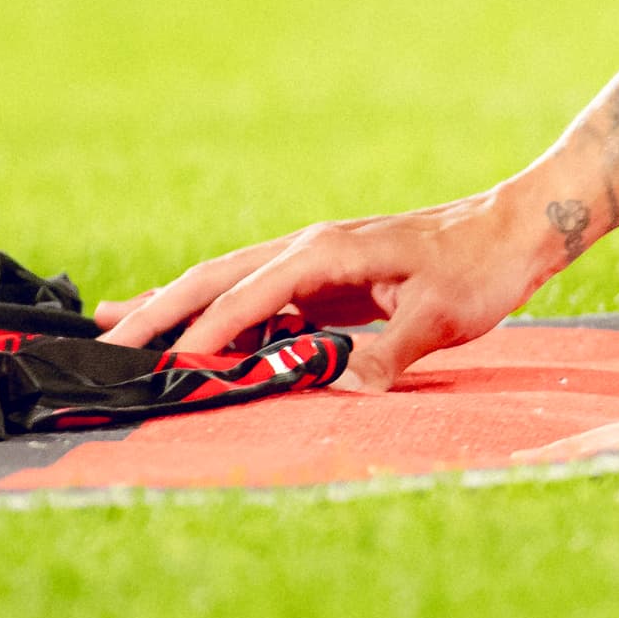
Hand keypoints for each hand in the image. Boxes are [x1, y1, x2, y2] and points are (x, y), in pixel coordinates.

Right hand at [95, 190, 552, 390]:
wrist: (515, 228)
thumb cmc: (481, 269)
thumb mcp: (441, 318)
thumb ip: (387, 354)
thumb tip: (343, 388)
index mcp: (327, 252)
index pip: (248, 297)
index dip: (206, 334)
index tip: (168, 368)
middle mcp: (310, 248)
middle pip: (216, 278)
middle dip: (159, 309)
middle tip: (103, 340)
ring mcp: (316, 259)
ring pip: (230, 282)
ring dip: (178, 306)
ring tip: (121, 329)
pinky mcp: (328, 275)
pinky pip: (260, 296)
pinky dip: (222, 313)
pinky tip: (201, 335)